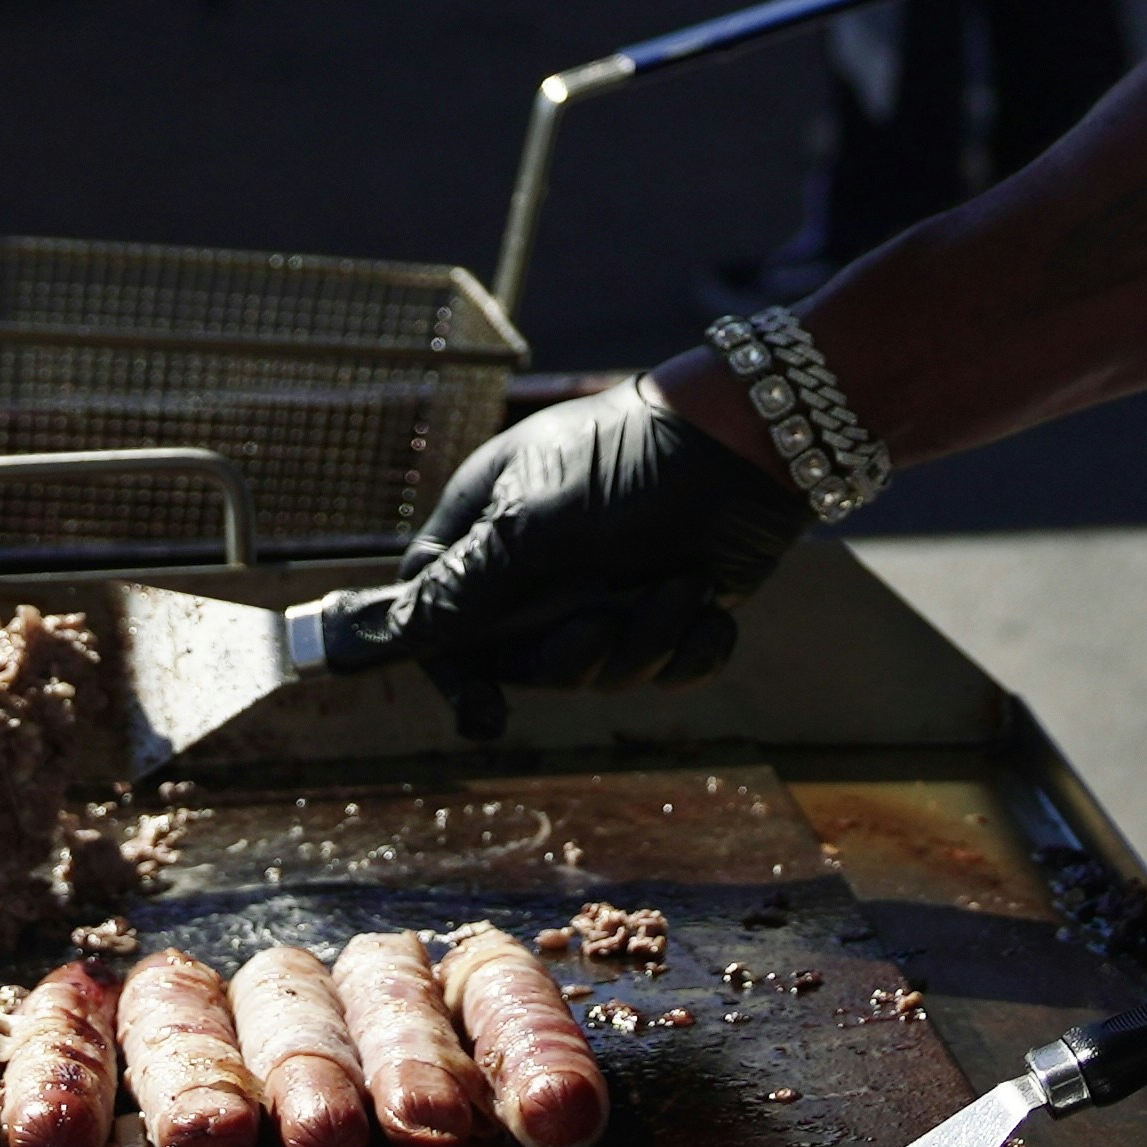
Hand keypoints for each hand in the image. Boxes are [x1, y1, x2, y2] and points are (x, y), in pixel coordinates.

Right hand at [311, 379, 806, 736]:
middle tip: (607, 615)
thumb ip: (466, 585)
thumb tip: (394, 634)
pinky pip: (667, 671)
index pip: (435, 613)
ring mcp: (607, 589)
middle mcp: (542, 566)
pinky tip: (710, 603)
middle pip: (524, 663)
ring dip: (645, 639)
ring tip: (681, 581)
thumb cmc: (631, 460)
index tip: (482, 708)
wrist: (753, 439)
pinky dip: (692, 646)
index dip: (450, 665)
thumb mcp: (535, 521)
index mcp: (489, 528)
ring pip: (602, 674)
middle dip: (574, 654)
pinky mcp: (670, 610)